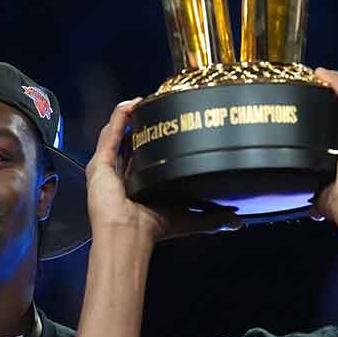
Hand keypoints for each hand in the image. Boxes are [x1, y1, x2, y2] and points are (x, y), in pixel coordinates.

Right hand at [86, 98, 239, 241]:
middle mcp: (123, 175)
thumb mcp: (188, 220)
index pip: (147, 158)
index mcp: (139, 185)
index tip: (173, 128)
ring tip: (145, 102)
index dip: (157, 142)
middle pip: (132, 143)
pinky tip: (132, 104)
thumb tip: (237, 222)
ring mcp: (110, 167)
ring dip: (131, 118)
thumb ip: (212, 219)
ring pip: (118, 135)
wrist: (128, 234)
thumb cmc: (151, 229)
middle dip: (143, 127)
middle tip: (159, 110)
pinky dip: (119, 116)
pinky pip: (109, 133)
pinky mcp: (101, 162)